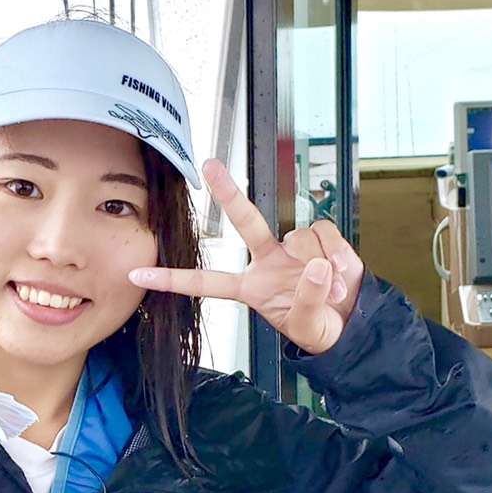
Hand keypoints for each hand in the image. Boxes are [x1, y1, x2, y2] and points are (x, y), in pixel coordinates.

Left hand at [128, 158, 365, 354]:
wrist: (352, 322)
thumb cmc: (319, 327)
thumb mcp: (307, 328)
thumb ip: (308, 300)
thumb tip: (316, 268)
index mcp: (251, 287)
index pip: (205, 282)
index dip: (173, 279)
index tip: (140, 272)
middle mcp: (268, 260)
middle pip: (245, 221)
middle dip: (228, 192)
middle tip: (209, 164)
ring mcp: (293, 248)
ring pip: (300, 238)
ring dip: (322, 266)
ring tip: (334, 291)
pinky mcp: (321, 239)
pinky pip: (325, 234)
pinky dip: (339, 254)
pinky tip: (343, 272)